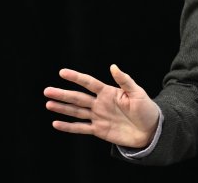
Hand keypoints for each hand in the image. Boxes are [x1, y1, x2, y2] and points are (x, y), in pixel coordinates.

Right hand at [44, 64, 159, 147]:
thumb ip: (125, 81)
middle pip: (78, 97)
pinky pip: (81, 128)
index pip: (89, 83)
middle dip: (63, 94)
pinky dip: (68, 126)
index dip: (76, 78)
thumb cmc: (146, 109)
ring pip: (76, 111)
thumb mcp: (137, 93)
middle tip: (47, 90)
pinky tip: (56, 123)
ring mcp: (98, 116)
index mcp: (109, 92)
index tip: (62, 72)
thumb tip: (113, 66)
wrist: (150, 130)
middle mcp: (100, 103)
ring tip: (48, 103)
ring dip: (62, 108)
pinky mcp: (99, 130)